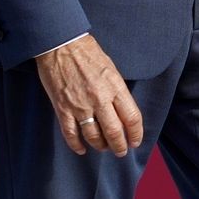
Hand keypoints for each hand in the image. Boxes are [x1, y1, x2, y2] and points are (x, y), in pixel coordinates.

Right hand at [34, 34, 143, 156]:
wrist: (62, 46)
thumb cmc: (89, 54)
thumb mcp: (112, 70)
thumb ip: (117, 91)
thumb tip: (123, 111)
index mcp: (116, 87)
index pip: (132, 117)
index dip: (136, 133)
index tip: (136, 141)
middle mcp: (100, 99)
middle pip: (114, 131)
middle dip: (120, 146)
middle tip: (121, 152)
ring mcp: (80, 106)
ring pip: (94, 136)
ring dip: (100, 146)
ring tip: (104, 149)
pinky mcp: (62, 109)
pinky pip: (70, 134)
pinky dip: (76, 145)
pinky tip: (81, 150)